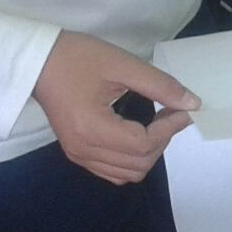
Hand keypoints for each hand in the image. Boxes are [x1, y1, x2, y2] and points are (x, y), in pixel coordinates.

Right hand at [32, 31, 200, 184]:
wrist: (40, 60)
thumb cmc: (79, 57)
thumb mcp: (123, 65)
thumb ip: (160, 86)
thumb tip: (192, 104)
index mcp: (92, 128)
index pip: (143, 144)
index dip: (170, 129)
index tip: (183, 110)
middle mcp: (83, 150)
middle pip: (138, 164)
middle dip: (163, 141)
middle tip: (170, 113)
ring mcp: (78, 155)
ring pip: (126, 173)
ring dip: (149, 152)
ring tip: (156, 123)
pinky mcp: (76, 152)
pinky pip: (111, 170)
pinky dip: (131, 160)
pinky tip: (137, 134)